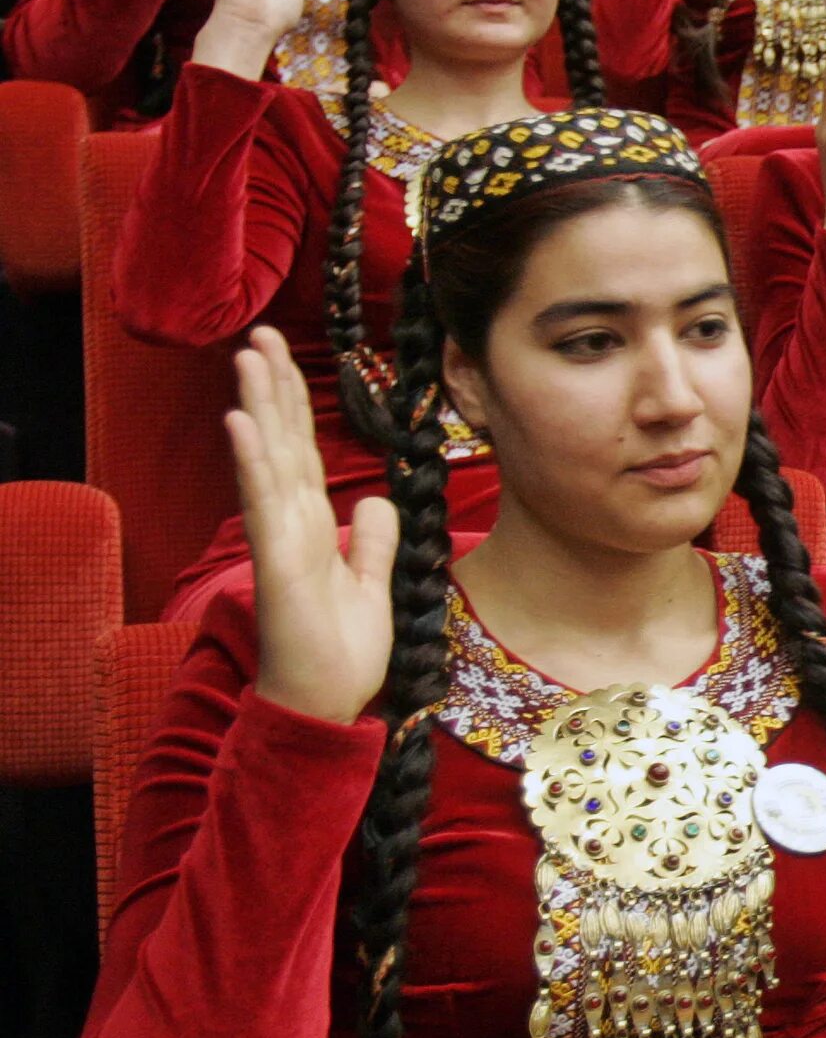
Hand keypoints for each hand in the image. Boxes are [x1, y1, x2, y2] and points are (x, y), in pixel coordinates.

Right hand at [233, 328, 398, 723]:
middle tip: (259, 334)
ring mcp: (280, 540)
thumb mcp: (371, 583)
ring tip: (247, 358)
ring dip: (258, 408)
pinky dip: (254, 462)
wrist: (326, 703)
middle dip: (272, 387)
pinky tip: (240, 423)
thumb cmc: (342, 651)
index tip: (283, 357)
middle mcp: (290, 523)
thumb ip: (371, 541)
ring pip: (268, 460)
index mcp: (313, 525)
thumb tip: (373, 500)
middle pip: (282, 443)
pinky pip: (264, 504)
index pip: (303, 451)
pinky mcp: (278, 562)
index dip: (295, 405)